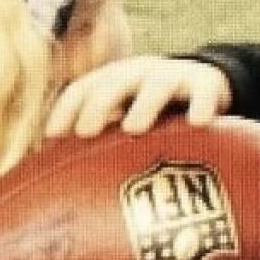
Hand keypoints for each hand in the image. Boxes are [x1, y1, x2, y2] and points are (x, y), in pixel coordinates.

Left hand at [46, 55, 231, 138]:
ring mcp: (173, 75)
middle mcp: (139, 73)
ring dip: (143, 104)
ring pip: (157, 84)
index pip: (83, 88)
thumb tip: (62, 185)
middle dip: (97, 105)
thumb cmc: (155, 114)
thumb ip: (102, 140)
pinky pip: (205, 92)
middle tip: (85, 132)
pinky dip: (201, 105)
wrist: (207, 82)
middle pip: (114, 82)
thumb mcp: (126, 117)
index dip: (66, 109)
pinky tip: (199, 123)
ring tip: (133, 128)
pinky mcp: (207, 82)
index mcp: (114, 81)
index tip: (52, 136)